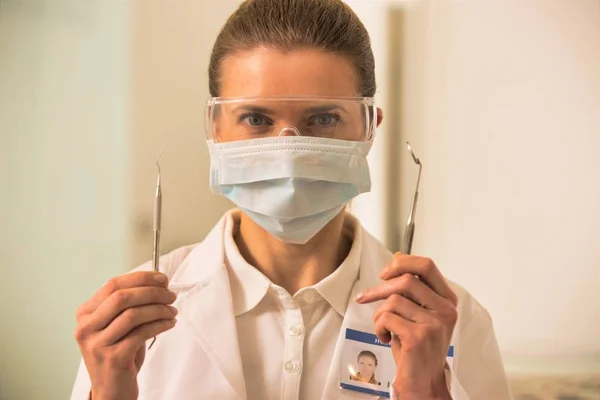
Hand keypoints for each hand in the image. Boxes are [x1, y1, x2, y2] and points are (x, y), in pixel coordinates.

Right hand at [74, 271, 177, 399]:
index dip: (141, 278)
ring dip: (159, 309)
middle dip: (152, 292)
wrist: (112, 389)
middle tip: (170, 295)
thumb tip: (158, 282)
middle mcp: (86, 328)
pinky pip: (141, 333)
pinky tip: (169, 324)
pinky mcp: (113, 358)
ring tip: (172, 311)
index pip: (113, 285)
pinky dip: (160, 325)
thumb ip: (131, 304)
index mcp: (85, 314)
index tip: (162, 278)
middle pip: (122, 297)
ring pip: (133, 314)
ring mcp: (97, 344)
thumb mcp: (118, 325)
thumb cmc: (118, 353)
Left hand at [355, 254, 457, 399]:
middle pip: (406, 280)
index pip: (427, 265)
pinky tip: (385, 338)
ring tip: (383, 328)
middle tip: (365, 298)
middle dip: (380, 288)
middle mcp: (446, 310)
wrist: (423, 381)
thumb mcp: (417, 313)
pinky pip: (387, 317)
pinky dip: (378, 327)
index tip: (384, 274)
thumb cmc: (417, 347)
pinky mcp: (419, 336)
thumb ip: (412, 289)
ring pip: (394, 300)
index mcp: (447, 300)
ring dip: (379, 314)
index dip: (402, 263)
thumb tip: (396, 257)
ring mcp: (434, 323)